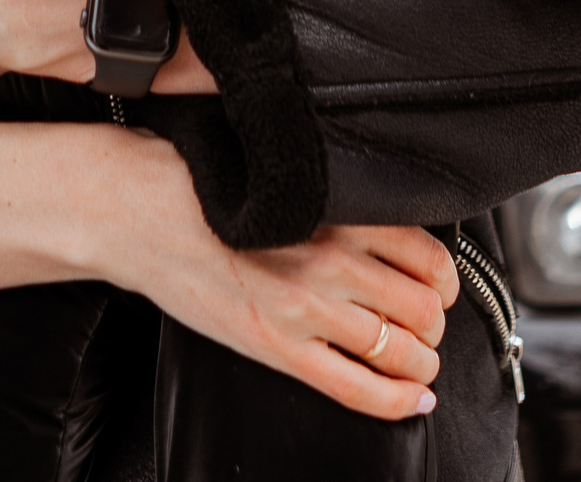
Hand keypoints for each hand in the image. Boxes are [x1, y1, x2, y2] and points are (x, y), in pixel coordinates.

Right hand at [113, 139, 455, 419]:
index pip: (428, 255)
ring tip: (418, 362)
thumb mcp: (283, 180)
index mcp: (335, 212)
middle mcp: (330, 259)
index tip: (439, 287)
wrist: (136, 212)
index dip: (444, 281)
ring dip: (422, 363)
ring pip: (402, 350)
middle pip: (423, 308)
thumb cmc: (200, 187)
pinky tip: (412, 399)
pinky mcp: (276, 346)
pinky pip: (356, 388)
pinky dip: (397, 401)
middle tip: (425, 328)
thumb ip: (338, 201)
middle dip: (434, 326)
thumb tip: (387, 228)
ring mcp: (305, 307)